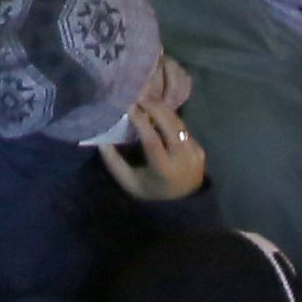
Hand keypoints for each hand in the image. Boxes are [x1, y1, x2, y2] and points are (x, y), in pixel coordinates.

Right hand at [99, 81, 211, 201]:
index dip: (141, 122)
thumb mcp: (129, 182)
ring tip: (148, 100)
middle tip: (139, 97)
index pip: (152, 141)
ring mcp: (194, 154)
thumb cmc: (151, 191)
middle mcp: (182, 160)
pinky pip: (184, 130)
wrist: (183, 204)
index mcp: (164, 170)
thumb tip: (101, 141)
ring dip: (164, 109)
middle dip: (155, 108)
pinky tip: (160, 113)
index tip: (130, 107)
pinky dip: (171, 119)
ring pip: (179, 124)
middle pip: (170, 126)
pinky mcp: (200, 150)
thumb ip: (114, 162)